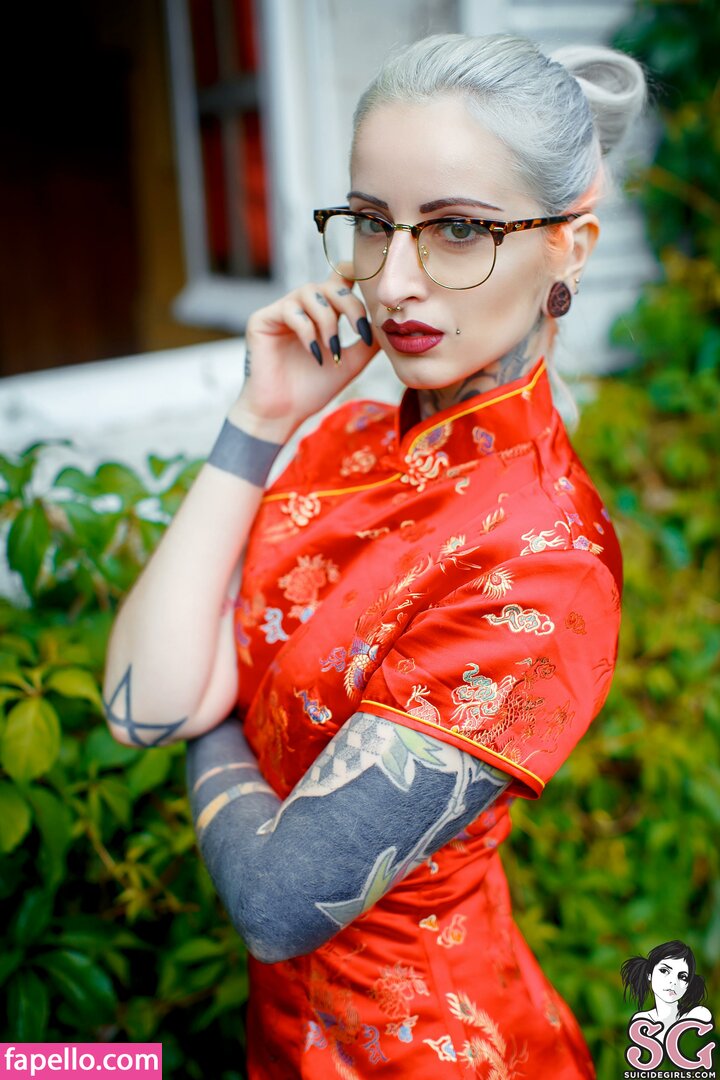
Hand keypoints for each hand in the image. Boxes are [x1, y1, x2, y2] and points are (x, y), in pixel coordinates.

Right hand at [228, 272, 378, 440]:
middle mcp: (302, 306)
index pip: (341, 278)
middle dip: (351, 305)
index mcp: (323, 311)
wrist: (284, 413)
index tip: (375, 299)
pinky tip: (315, 355)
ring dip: (329, 321)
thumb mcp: (351, 363)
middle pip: (331, 284)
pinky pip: (291, 311)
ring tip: (333, 350)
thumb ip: (369, 342)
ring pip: (311, 293)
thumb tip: (392, 324)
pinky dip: (308, 332)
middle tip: (361, 331)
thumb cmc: (314, 388)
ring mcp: (281, 310)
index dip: (358, 276)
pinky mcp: (263, 319)